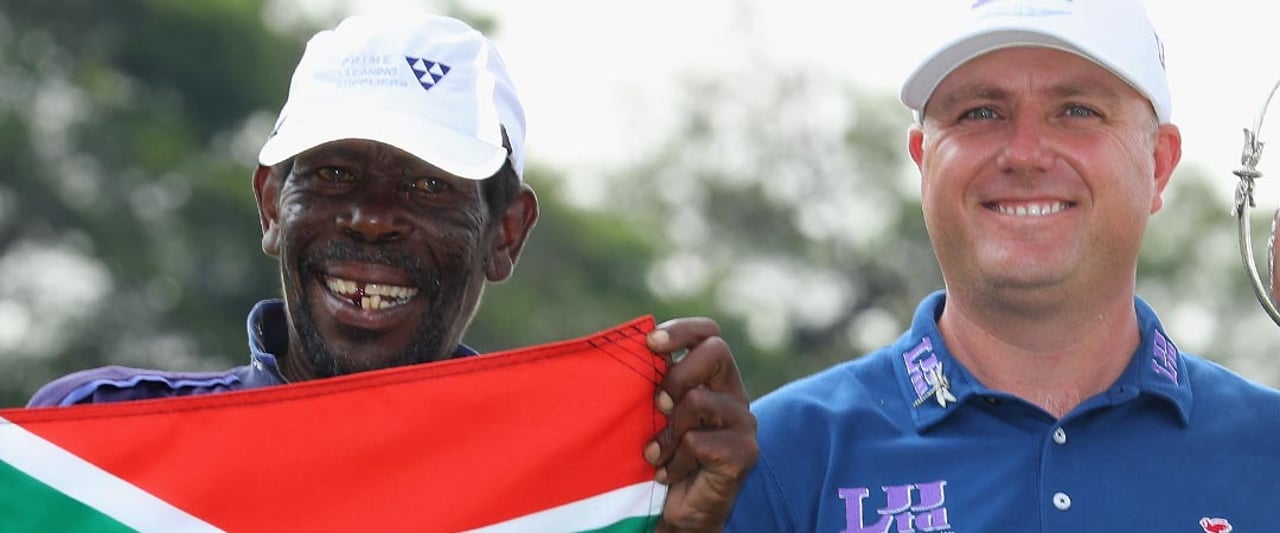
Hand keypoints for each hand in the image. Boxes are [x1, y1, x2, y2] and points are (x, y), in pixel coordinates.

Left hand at [644, 317, 757, 531]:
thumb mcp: (657, 415)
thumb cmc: (664, 458)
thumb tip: (632, 350)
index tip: (650, 343)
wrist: (682, 513)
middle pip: (716, 351)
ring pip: (697, 400)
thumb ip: (656, 385)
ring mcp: (744, 423)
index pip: (709, 334)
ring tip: (658, 454)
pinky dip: (673, 462)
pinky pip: (696, 442)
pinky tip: (669, 475)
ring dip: (667, 432)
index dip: (682, 330)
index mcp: (714, 379)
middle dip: (676, 375)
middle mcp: (735, 395)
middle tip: (658, 405)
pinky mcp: (745, 453)